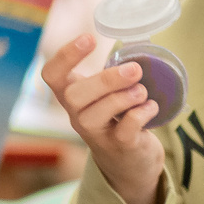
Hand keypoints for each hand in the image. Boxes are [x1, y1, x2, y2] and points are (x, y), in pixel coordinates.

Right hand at [39, 34, 165, 203]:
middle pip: (73, 95)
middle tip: (135, 69)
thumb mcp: (106, 96)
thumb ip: (111, 76)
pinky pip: (124, 129)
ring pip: (95, 114)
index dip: (65, 55)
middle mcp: (77, 115)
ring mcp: (95, 134)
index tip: (89, 38)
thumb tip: (137, 46)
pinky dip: (141, 114)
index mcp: (72, 95)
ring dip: (124, 97)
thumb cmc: (117, 119)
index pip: (52, 75)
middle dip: (105, 80)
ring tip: (143, 91)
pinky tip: (152, 107)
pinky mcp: (119, 147)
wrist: (129, 165)